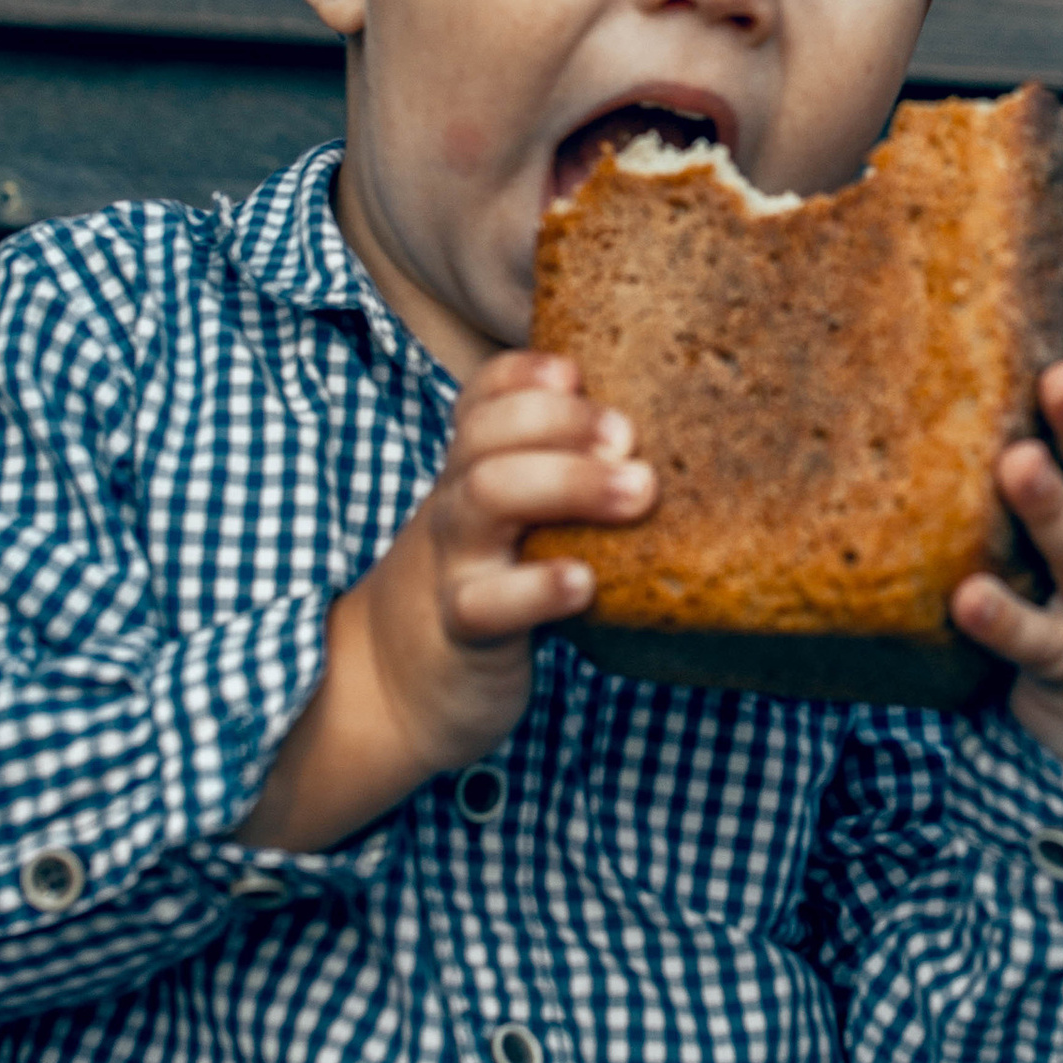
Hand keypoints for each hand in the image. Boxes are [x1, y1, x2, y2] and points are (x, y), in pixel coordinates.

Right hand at [242, 349, 652, 851]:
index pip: (482, 398)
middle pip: (489, 435)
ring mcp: (455, 564)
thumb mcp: (507, 525)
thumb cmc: (483, 588)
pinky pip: (487, 602)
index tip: (577, 372)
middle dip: (563, 421)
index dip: (524, 375)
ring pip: (488, 497)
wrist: (392, 689)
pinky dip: (537, 587)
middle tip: (630, 437)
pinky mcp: (461, 632)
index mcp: (472, 471)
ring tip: (637, 491)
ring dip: (568, 482)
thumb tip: (671, 442)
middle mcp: (459, 504)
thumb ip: (559, 479)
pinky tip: (585, 582)